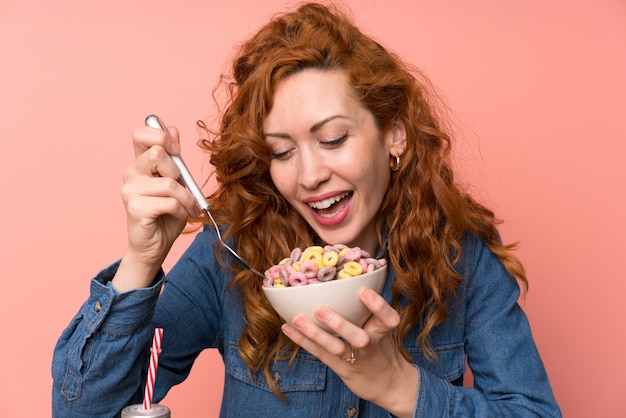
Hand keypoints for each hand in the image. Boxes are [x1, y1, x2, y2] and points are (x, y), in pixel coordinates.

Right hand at [112, 124, 199, 291]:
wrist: (155, 246)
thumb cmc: (167, 214)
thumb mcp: (176, 183)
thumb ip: (174, 159)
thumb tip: (173, 129)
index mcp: (140, 163)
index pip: (141, 134)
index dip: (161, 136)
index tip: (176, 150)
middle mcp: (131, 173)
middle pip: (157, 153)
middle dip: (178, 172)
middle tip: (183, 189)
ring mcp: (130, 190)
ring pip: (169, 183)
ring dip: (186, 198)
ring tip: (188, 208)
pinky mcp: (135, 208)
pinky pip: (169, 202)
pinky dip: (182, 210)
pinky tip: (179, 216)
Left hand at [281, 288, 417, 417]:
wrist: (388, 384)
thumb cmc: (381, 346)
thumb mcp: (382, 327)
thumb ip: (370, 308)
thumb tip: (353, 275)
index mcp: (383, 331)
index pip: (388, 318)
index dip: (377, 305)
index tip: (363, 290)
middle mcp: (370, 345)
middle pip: (358, 337)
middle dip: (339, 324)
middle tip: (320, 309)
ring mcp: (355, 359)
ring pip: (335, 348)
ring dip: (315, 334)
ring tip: (297, 319)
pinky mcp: (341, 368)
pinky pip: (320, 354)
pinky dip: (303, 341)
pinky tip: (287, 328)